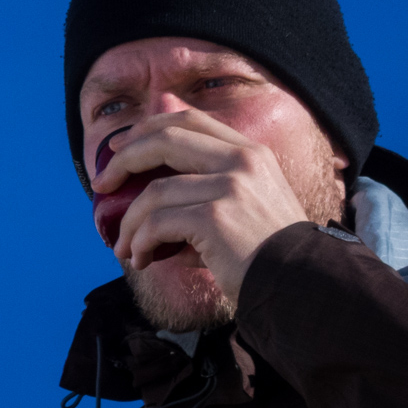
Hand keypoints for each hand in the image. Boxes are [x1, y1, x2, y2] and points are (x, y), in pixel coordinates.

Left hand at [89, 109, 312, 302]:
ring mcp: (230, 186)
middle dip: (124, 160)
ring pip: (154, 192)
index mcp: (250, 152)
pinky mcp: (215, 217)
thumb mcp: (251, 203)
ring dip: (130, 223)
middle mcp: (242, 160)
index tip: (121, 148)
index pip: (190, 120)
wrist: (304, 287)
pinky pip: (157, 223)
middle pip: (164, 139)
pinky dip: (140, 241)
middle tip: (102, 185)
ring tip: (125, 248)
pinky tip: (141, 258)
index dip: (148, 129)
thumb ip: (212, 186)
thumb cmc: (271, 253)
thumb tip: (150, 193)